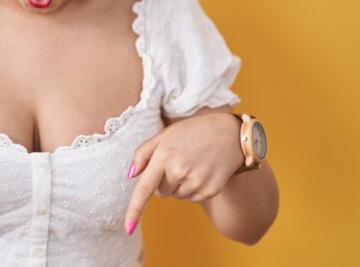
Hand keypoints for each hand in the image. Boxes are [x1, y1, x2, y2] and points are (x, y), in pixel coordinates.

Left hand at [123, 112, 242, 233]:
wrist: (231, 134)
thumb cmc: (195, 131)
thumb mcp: (166, 134)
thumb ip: (143, 153)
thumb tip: (130, 175)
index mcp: (164, 156)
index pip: (145, 189)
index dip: (134, 210)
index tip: (128, 228)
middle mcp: (179, 172)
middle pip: (160, 193)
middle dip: (164, 181)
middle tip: (179, 161)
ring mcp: (196, 183)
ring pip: (176, 196)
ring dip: (180, 185)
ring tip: (193, 164)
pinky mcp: (210, 191)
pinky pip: (192, 199)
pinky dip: (194, 189)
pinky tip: (202, 171)